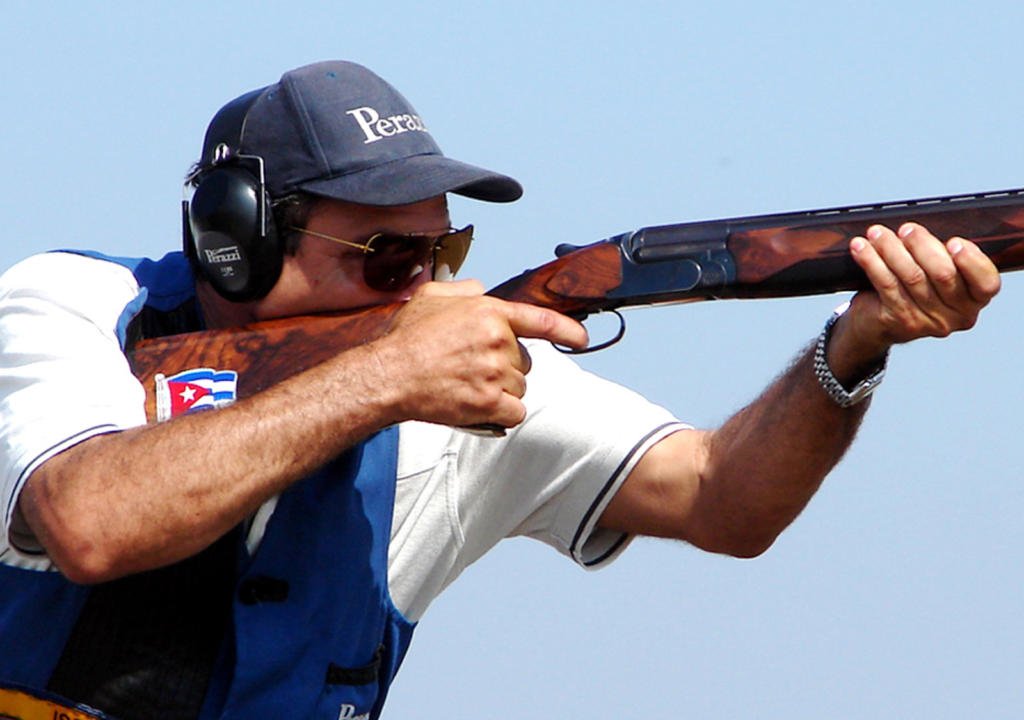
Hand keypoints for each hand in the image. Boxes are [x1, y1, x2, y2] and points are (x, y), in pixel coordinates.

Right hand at [370, 280, 587, 427]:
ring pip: (519, 387)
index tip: (581, 338)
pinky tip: (480, 407)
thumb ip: (463, 290)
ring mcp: (496, 373)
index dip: (567, 330)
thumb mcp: (432, 297)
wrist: (389, 375)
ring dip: (501, 391)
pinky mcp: (490, 402)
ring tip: (468, 386)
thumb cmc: (406, 339)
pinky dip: (502, 414)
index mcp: (490, 313)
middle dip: (505, 367)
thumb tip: (481, 290)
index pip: (541, 320)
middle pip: (524, 362)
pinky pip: (515, 412)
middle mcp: (498, 341)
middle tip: (473, 369)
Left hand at [828, 222, 1000, 378]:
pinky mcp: (898, 319)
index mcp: (975, 300)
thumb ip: (943, 256)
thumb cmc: (914, 288)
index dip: (972, 262)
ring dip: (891, 249)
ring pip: (911, 277)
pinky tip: (861, 248)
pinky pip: (886, 284)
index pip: (986, 282)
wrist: (878, 323)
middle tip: (906, 229)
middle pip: (944, 274)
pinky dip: (872, 261)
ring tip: (877, 233)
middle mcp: (957, 315)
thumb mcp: (937, 274)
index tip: (954, 242)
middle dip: (923, 246)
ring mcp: (927, 321)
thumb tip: (921, 229)